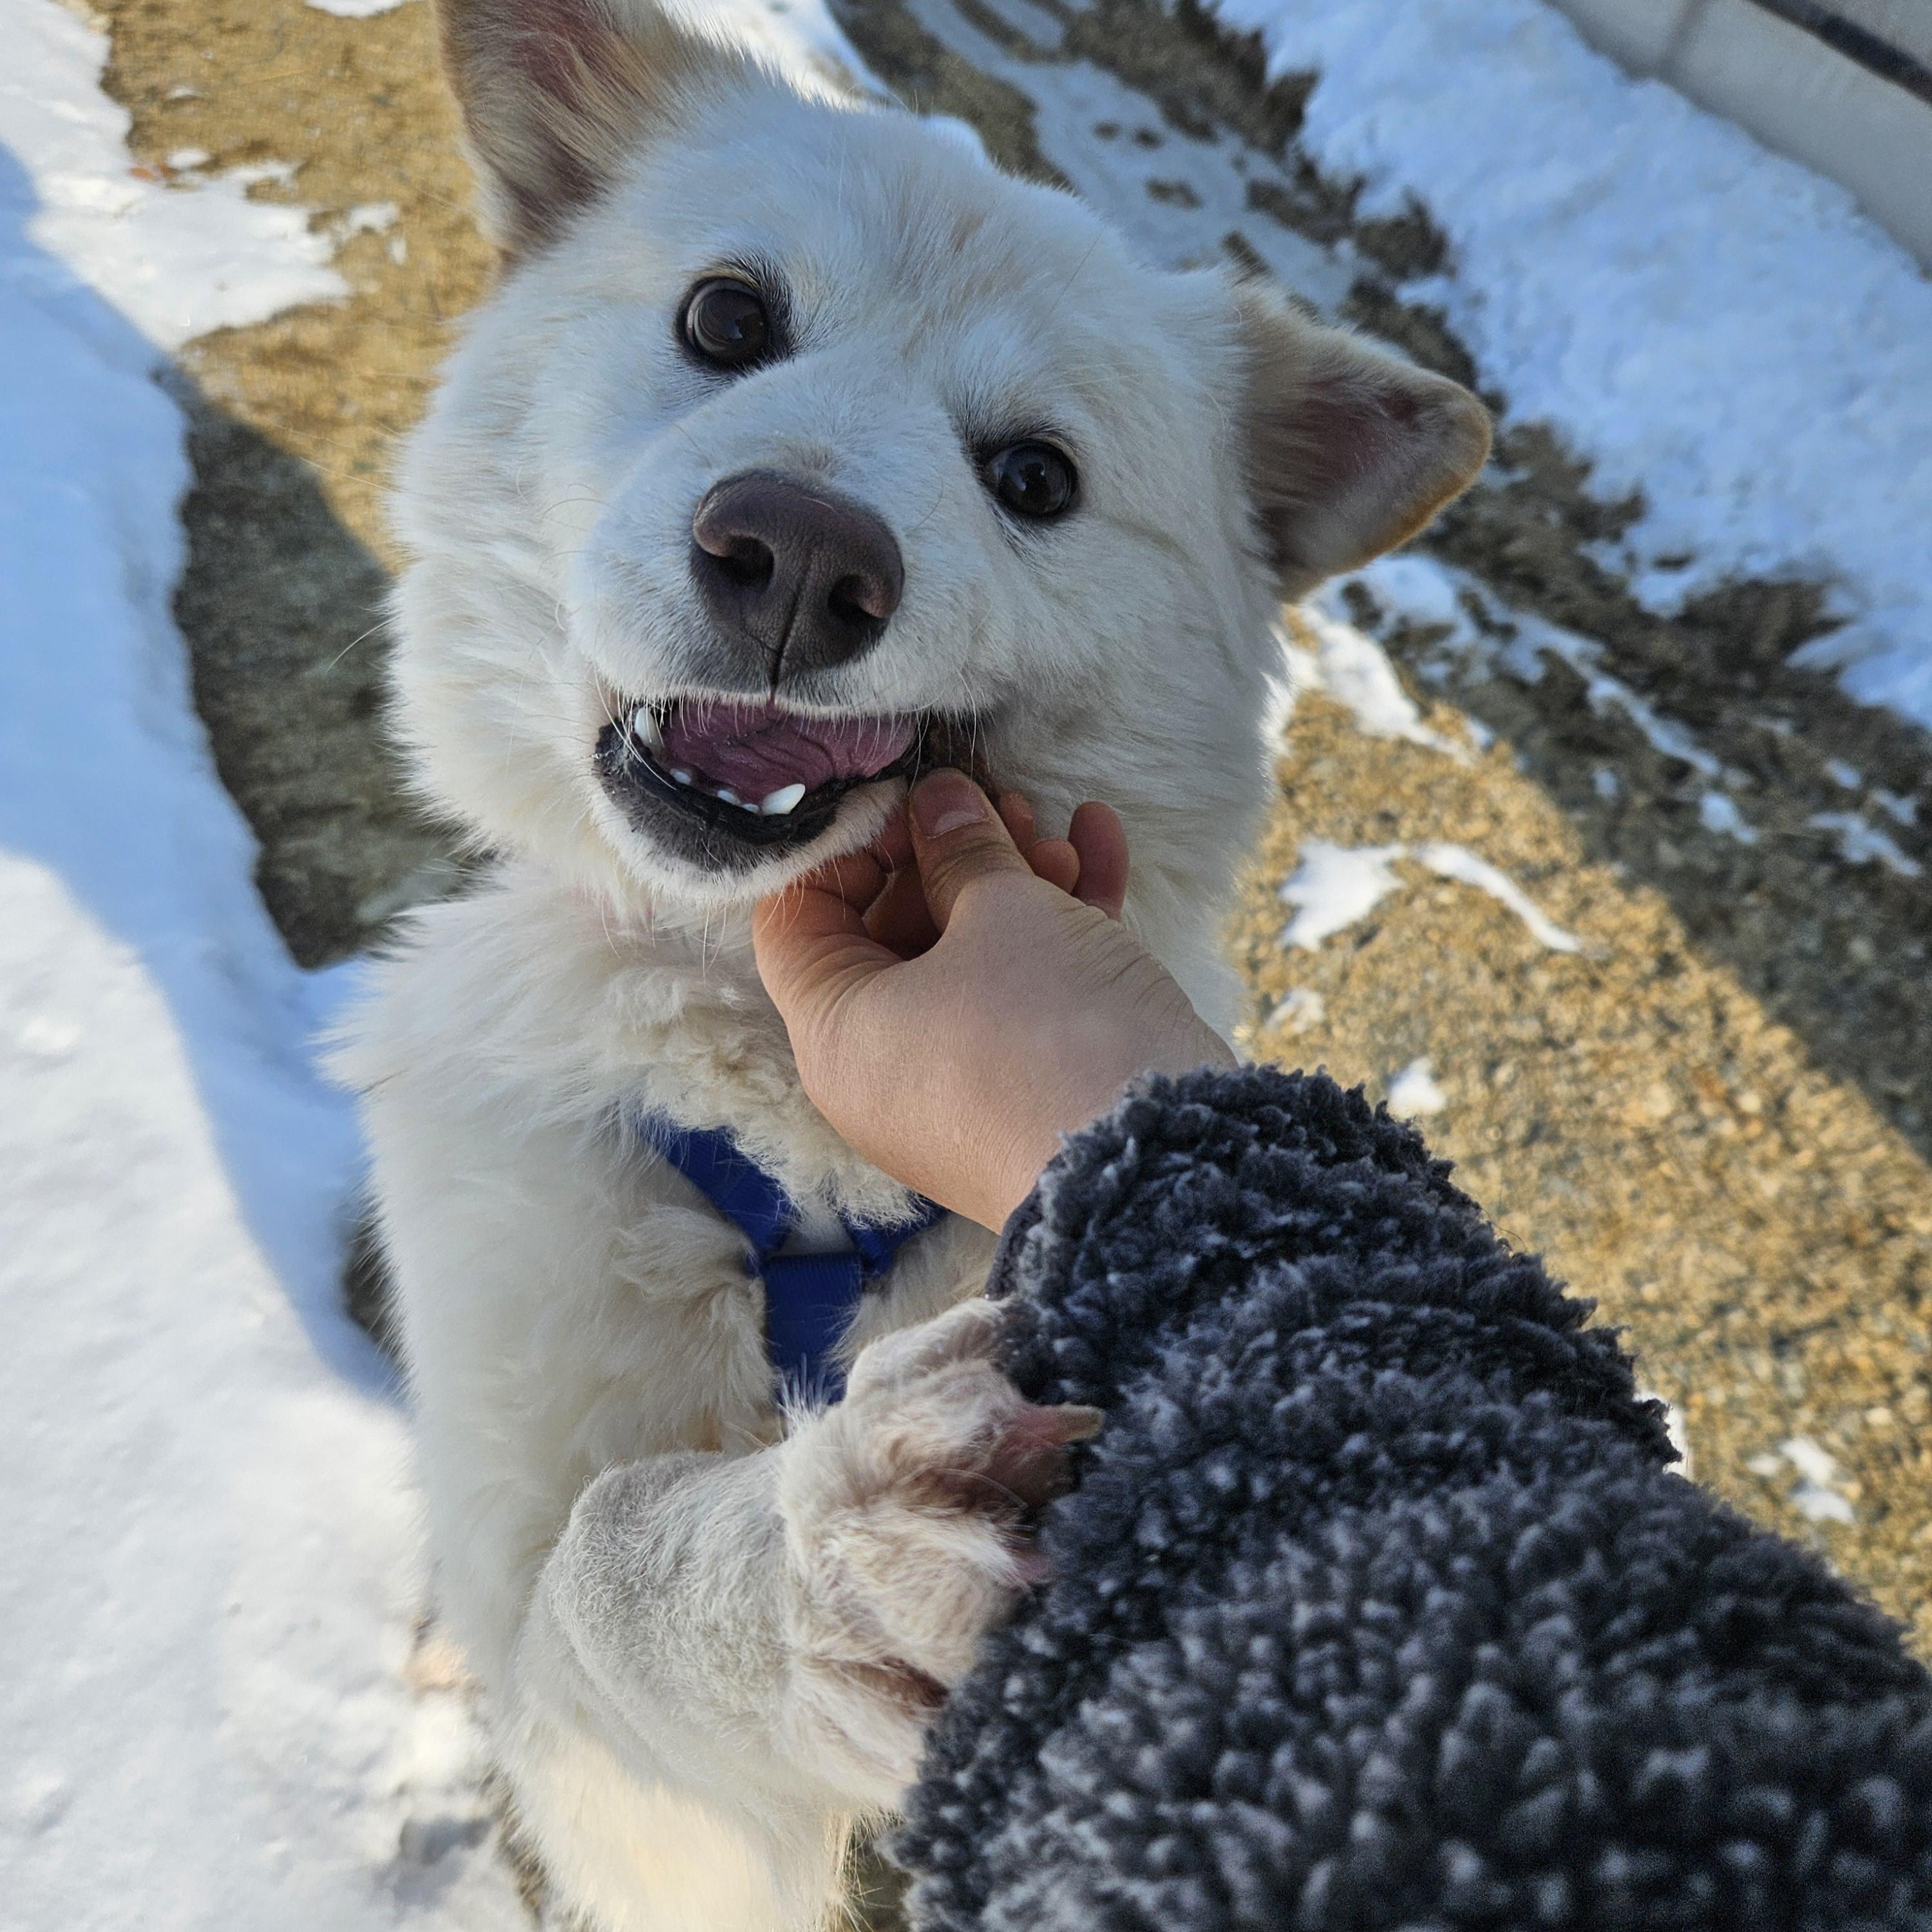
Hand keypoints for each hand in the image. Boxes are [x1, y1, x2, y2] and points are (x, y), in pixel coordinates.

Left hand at [752, 770, 1234, 1229]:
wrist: (1163, 1161)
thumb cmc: (1051, 1035)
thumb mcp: (1001, 911)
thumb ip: (960, 845)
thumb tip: (937, 801)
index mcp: (835, 1032)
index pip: (797, 919)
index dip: (848, 845)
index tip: (908, 799)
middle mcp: (882, 1070)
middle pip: (890, 933)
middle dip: (952, 856)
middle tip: (1003, 804)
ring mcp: (956, 1086)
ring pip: (968, 960)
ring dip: (1014, 881)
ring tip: (1060, 828)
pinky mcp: (1027, 1091)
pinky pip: (1024, 995)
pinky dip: (1058, 924)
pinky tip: (1099, 844)